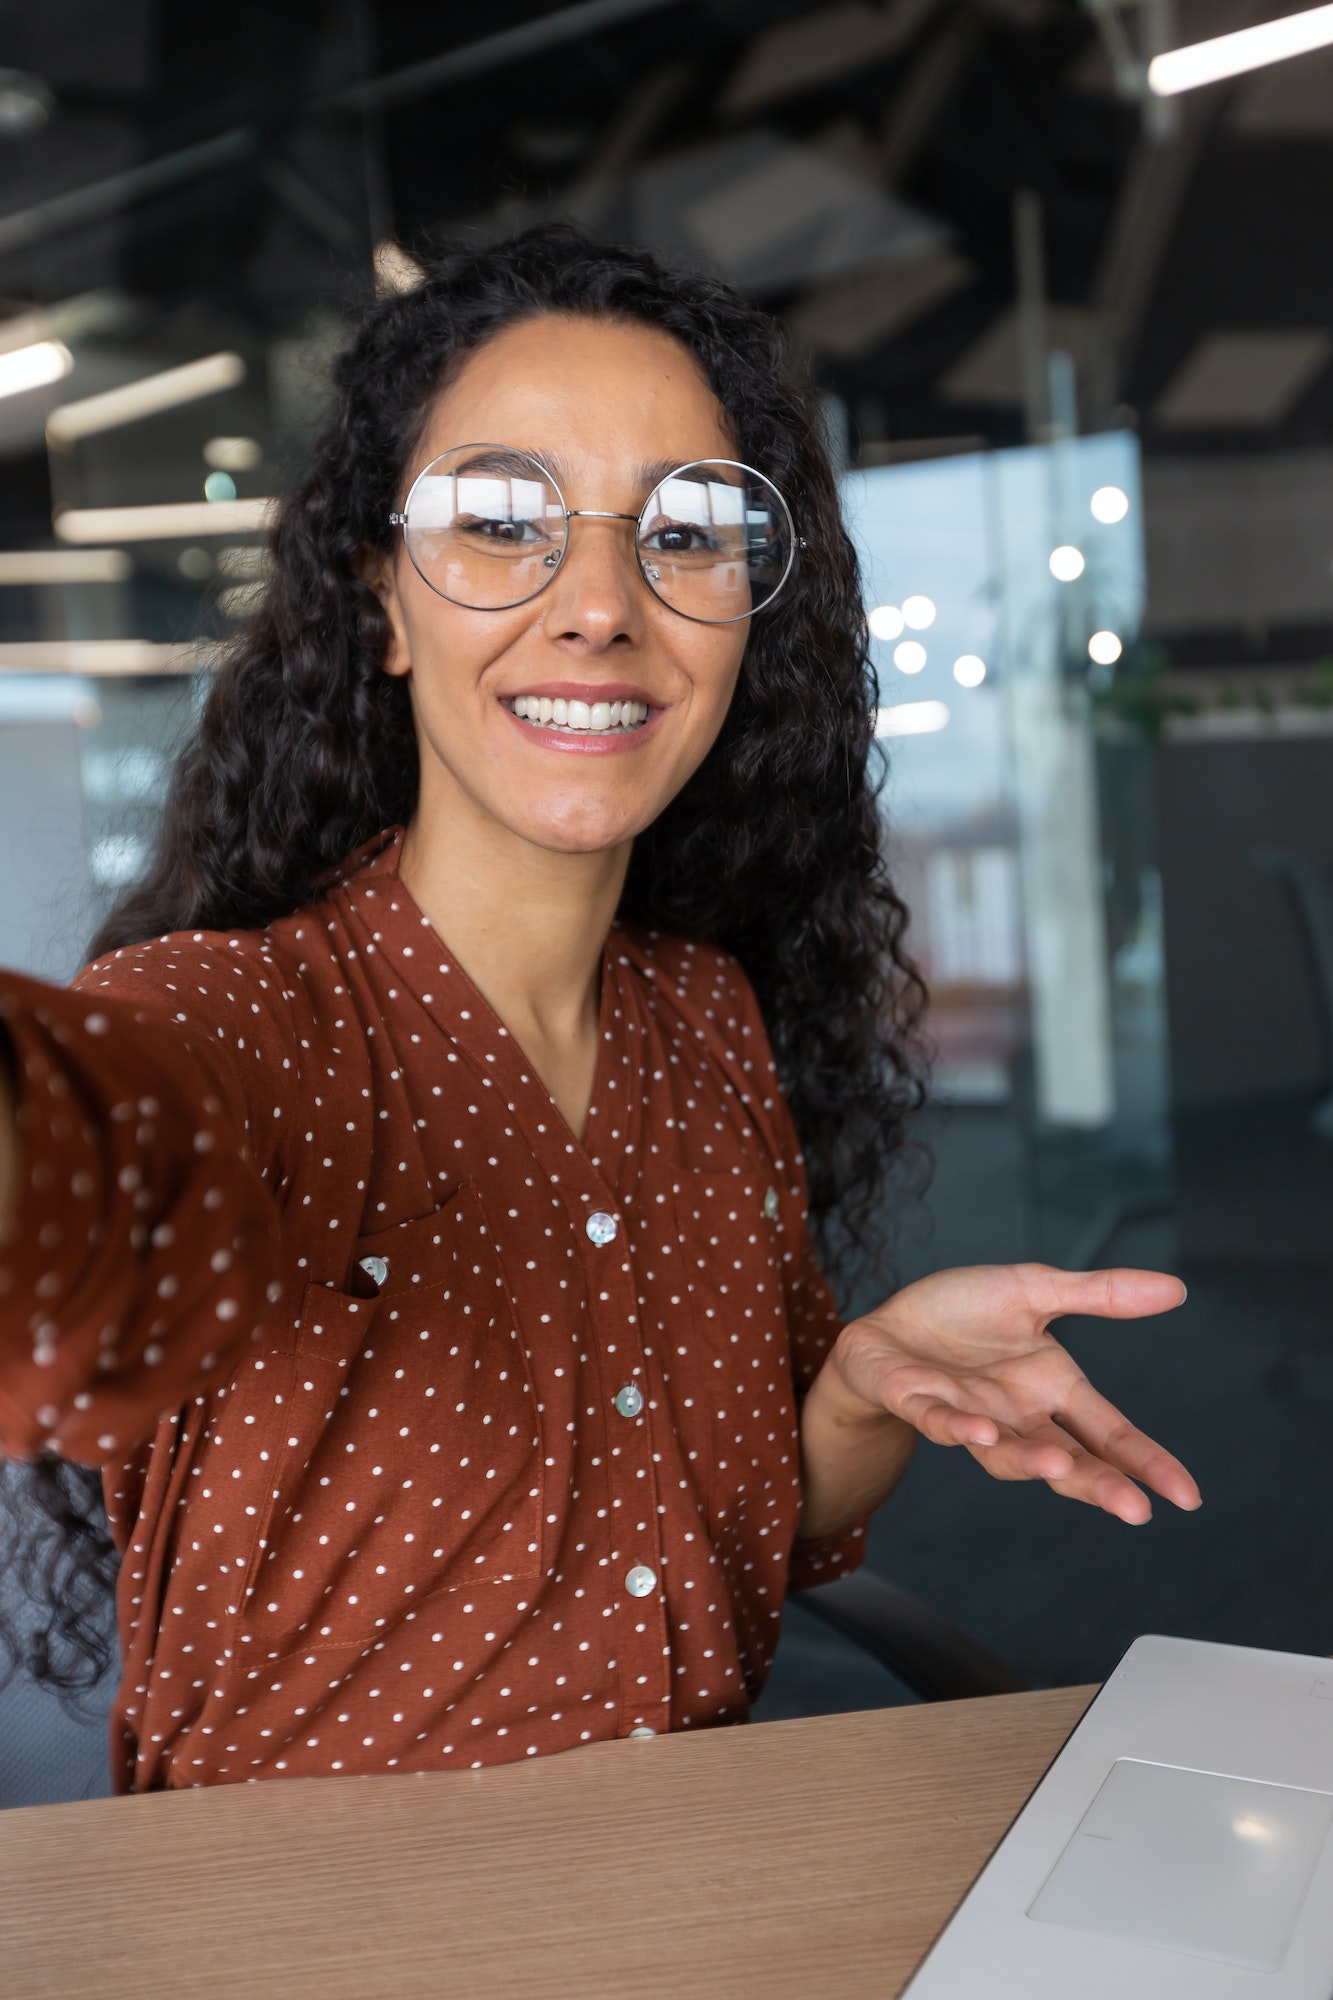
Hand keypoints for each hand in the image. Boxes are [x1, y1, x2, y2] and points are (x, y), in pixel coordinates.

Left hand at [828, 1263, 1200, 1524]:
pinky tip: (980, 1430)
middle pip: (1066, 1460)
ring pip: (1003, 1454)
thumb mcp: (1035, 1290)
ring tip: (1060, 1468)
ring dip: (1030, 1461)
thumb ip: (1099, 1294)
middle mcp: (1016, 1416)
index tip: (1187, 1495)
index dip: (1147, 1463)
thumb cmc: (964, 1314)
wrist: (889, 1323)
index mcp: (1052, 1391)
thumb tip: (1177, 1289)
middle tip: (1135, 1510)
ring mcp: (968, 1415)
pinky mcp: (918, 1402)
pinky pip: (939, 1422)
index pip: (1110, 1434)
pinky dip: (958, 1428)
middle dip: (1098, 1484)